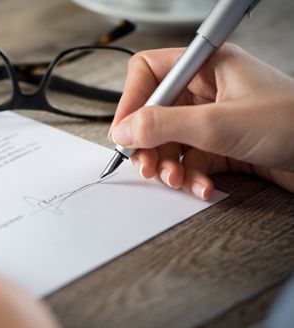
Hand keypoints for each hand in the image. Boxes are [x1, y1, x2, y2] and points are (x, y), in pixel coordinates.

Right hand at [110, 43, 293, 198]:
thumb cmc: (293, 124)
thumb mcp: (218, 124)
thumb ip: (164, 125)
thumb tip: (124, 130)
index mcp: (206, 67)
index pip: (149, 73)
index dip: (132, 100)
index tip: (123, 132)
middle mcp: (207, 90)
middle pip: (155, 113)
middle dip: (149, 143)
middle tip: (147, 166)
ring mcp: (213, 118)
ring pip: (170, 140)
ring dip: (168, 165)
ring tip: (175, 180)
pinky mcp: (220, 144)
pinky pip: (189, 159)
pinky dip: (190, 177)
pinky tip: (202, 187)